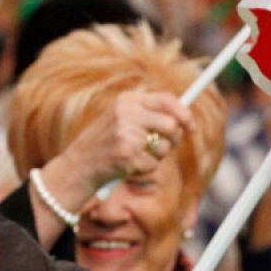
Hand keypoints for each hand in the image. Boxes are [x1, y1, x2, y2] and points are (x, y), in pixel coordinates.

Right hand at [41, 90, 194, 199]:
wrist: (78, 166)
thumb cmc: (106, 143)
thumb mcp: (122, 119)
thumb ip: (149, 114)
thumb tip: (184, 118)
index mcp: (127, 100)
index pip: (167, 100)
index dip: (184, 113)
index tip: (192, 126)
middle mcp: (127, 113)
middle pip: (172, 125)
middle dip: (173, 140)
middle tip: (161, 148)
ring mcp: (126, 134)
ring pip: (164, 147)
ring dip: (156, 157)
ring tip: (135, 156)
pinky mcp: (127, 155)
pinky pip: (154, 165)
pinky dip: (145, 170)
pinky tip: (128, 166)